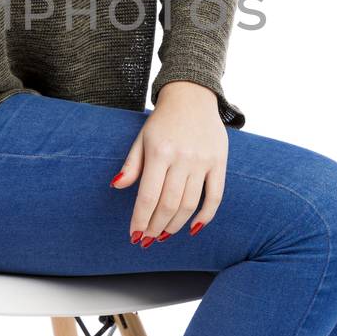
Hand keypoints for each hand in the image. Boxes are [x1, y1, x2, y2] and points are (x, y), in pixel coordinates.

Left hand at [111, 82, 228, 242]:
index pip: (148, 195)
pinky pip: (215, 196)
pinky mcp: (219, 162)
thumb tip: (117, 187)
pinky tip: (194, 228)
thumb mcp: (142, 138)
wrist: (192, 95)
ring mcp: (203, 161)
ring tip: (164, 235)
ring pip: (190, 204)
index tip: (134, 235)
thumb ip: (132, 165)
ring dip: (175, 225)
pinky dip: (206, 216)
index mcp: (159, 152)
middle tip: (148, 239)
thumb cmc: (162, 121)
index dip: (140, 219)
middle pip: (168, 204)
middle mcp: (182, 158)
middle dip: (156, 227)